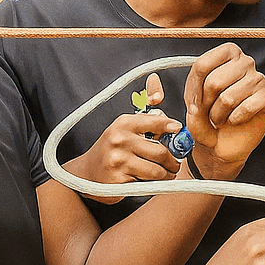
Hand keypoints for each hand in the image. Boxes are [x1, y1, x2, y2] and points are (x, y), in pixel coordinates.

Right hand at [65, 73, 179, 202]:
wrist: (86, 173)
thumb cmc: (112, 148)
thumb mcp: (125, 126)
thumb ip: (145, 110)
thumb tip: (156, 79)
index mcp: (124, 123)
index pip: (156, 122)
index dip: (171, 127)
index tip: (179, 130)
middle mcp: (120, 139)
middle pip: (161, 152)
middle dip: (173, 161)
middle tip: (176, 163)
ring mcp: (118, 160)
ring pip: (156, 170)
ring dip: (166, 174)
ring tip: (167, 173)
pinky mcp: (118, 180)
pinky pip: (147, 183)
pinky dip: (153, 184)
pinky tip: (149, 181)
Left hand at [184, 43, 264, 179]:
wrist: (227, 141)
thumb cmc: (212, 117)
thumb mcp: (194, 108)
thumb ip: (192, 104)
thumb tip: (195, 109)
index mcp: (227, 55)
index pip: (202, 65)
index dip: (192, 88)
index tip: (192, 102)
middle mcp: (245, 62)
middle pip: (214, 82)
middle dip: (205, 105)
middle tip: (207, 113)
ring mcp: (259, 79)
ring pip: (228, 98)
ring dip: (219, 115)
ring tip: (220, 118)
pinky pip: (246, 108)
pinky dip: (235, 119)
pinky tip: (235, 120)